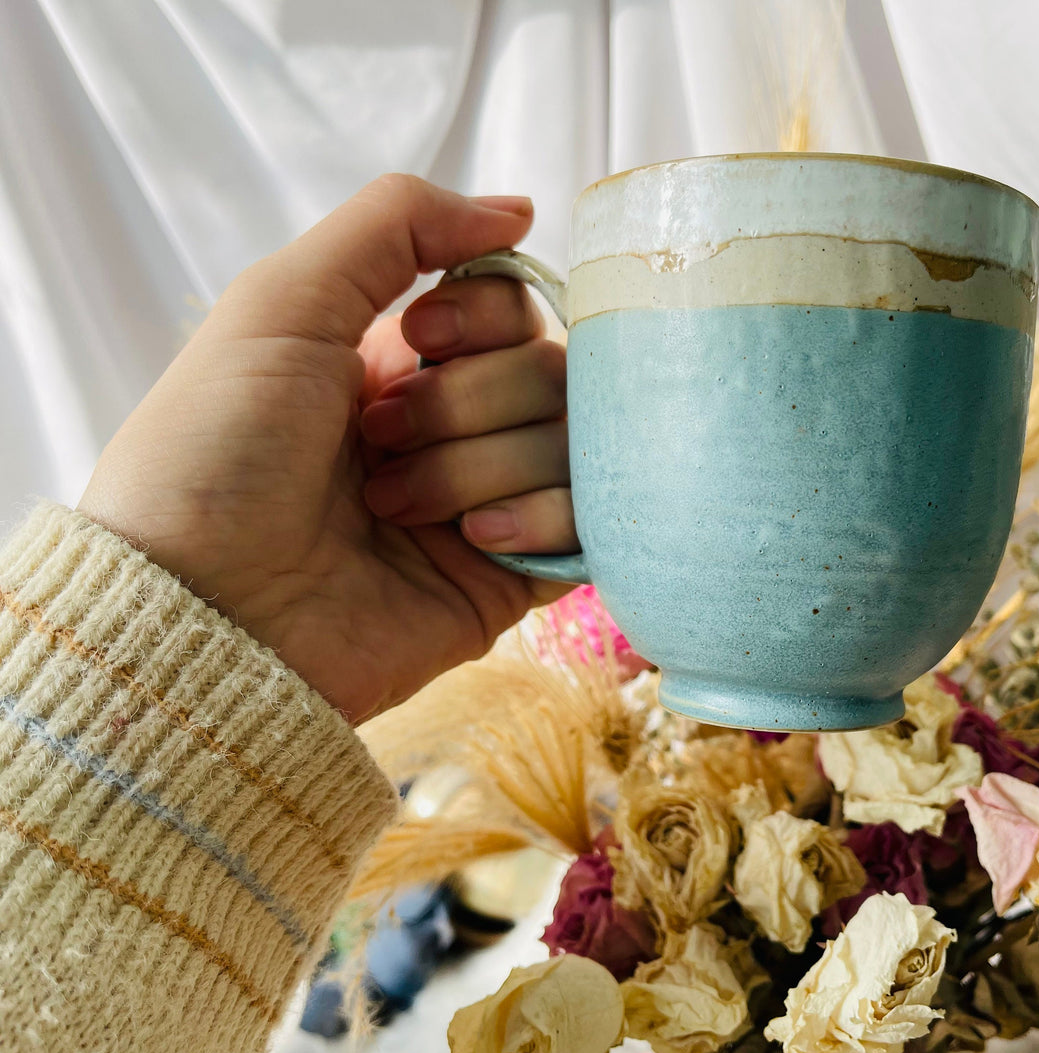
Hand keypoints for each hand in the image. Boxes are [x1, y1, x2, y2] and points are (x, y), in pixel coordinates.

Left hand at [78, 175, 575, 719]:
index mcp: (402, 362)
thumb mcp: (282, 300)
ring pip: (570, 444)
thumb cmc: (217, 452)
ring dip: (477, 466)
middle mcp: (454, 428)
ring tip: (393, 508)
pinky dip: (538, 517)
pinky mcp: (513, 577)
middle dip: (466, 400)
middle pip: (550, 370)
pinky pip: (588, 523)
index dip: (484, 313)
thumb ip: (396, 225)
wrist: (204, 610)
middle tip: (378, 442)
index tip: (418, 338)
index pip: (513, 305)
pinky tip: (471, 542)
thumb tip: (519, 210)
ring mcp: (488, 503)